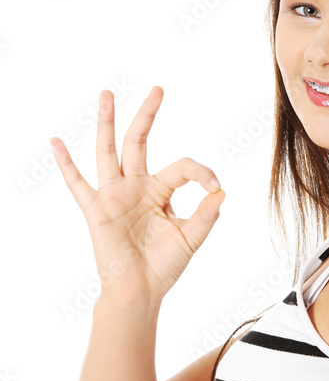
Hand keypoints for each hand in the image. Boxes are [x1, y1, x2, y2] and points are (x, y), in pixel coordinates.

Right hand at [50, 85, 225, 307]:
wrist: (141, 291)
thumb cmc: (164, 266)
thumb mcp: (191, 239)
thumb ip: (205, 216)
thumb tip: (221, 192)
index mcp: (160, 192)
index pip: (182, 168)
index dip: (201, 173)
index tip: (215, 188)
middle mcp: (136, 187)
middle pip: (140, 142)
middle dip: (148, 115)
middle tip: (158, 89)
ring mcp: (115, 196)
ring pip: (109, 151)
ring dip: (108, 123)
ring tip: (107, 94)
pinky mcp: (97, 210)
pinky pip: (78, 184)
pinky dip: (66, 164)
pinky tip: (56, 142)